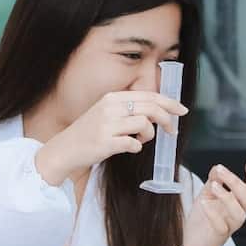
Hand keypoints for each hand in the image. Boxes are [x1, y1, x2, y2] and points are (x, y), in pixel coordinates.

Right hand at [33, 90, 187, 186]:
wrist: (64, 150)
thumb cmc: (89, 133)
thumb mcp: (107, 113)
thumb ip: (129, 110)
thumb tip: (158, 112)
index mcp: (112, 98)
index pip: (148, 95)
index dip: (169, 102)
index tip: (182, 111)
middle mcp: (110, 107)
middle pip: (150, 107)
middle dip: (166, 119)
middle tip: (171, 131)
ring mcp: (107, 125)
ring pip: (144, 124)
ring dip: (148, 136)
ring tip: (139, 141)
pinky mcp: (105, 142)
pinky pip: (133, 144)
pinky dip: (136, 147)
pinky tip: (128, 148)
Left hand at [182, 161, 245, 245]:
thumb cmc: (202, 221)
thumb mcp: (206, 195)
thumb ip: (213, 182)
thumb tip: (217, 168)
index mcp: (236, 203)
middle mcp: (236, 214)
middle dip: (236, 182)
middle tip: (221, 170)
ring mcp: (229, 226)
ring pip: (240, 214)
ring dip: (227, 197)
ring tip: (213, 186)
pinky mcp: (219, 236)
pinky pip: (221, 226)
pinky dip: (213, 213)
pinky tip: (204, 203)